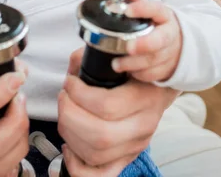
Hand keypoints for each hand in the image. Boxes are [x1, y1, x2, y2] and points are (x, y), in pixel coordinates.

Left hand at [57, 48, 179, 175]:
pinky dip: (76, 164)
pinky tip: (69, 145)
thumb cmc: (132, 73)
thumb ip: (93, 56)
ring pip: (95, 154)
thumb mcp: (118, 57)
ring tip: (65, 114)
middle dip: (69, 114)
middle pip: (99, 135)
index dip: (78, 94)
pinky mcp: (125, 159)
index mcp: (144, 98)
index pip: (107, 106)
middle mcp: (143, 126)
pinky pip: (99, 175)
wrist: (156, 90)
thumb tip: (75, 62)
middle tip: (64, 97)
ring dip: (69, 133)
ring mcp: (134, 146)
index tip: (70, 82)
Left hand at [110, 0, 182, 83]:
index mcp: (165, 16)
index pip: (156, 9)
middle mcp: (170, 35)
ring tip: (116, 64)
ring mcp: (170, 53)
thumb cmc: (158, 25)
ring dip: (134, 63)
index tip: (128, 10)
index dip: (143, 9)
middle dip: (144, 44)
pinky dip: (139, 74)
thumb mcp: (151, 10)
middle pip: (160, 40)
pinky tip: (128, 71)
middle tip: (128, 47)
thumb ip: (139, 0)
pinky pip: (153, 74)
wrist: (180, 43)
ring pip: (154, 60)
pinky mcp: (167, 69)